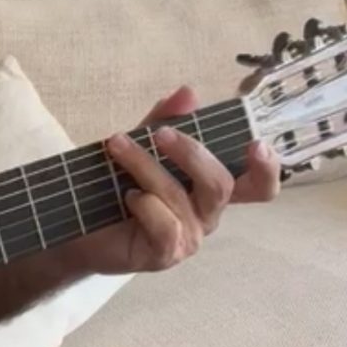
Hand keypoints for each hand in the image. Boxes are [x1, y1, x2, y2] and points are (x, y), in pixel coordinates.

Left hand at [75, 86, 280, 276]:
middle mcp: (206, 213)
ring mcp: (189, 237)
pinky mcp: (165, 254)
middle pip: (221, 184)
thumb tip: (188, 93)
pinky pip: (165, 225)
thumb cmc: (118, 183)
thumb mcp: (141, 143)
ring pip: (180, 195)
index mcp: (210, 187)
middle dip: (191, 153)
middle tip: (159, 133)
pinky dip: (143, 204)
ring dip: (145, 165)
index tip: (256, 144)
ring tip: (116, 146)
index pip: (258, 186)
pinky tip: (127, 197)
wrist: (79, 222)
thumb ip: (165, 120)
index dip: (267, 169)